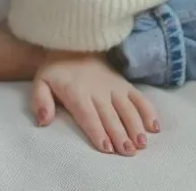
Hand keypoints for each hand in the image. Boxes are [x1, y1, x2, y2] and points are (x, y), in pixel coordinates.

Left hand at [32, 49, 158, 156]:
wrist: (72, 43)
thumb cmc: (56, 70)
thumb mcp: (41, 82)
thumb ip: (40, 102)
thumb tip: (43, 120)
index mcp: (77, 92)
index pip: (88, 115)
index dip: (97, 131)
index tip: (106, 147)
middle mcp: (97, 90)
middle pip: (110, 115)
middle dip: (120, 134)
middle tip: (128, 151)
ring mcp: (113, 86)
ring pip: (127, 108)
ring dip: (135, 125)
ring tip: (141, 142)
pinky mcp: (123, 83)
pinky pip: (138, 97)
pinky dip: (148, 111)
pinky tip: (154, 126)